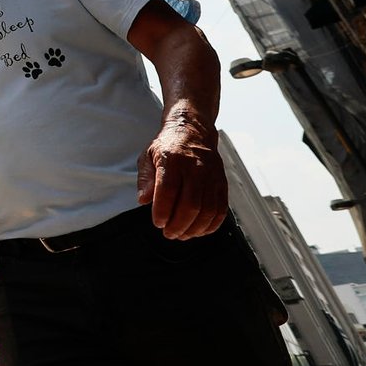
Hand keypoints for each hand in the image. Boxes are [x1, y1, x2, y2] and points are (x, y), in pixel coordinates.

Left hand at [137, 120, 227, 239]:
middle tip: (169, 233)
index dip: (163, 210)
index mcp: (172, 159)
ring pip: (207, 210)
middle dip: (178, 224)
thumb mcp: (148, 156)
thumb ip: (145, 179)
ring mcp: (211, 176)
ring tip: (182, 234)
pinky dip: (211, 225)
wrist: (193, 130)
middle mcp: (194, 167)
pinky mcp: (222, 183)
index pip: (168, 190)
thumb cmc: (167, 146)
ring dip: (194, 228)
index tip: (158, 222)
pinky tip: (199, 230)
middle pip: (190, 204)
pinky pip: (221, 209)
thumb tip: (144, 200)